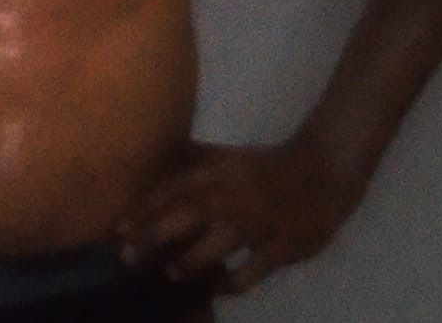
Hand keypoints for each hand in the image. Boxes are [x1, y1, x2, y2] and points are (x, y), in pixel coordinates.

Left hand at [117, 137, 365, 293]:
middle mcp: (232, 196)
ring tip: (169, 272)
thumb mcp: (230, 155)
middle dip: (153, 237)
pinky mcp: (280, 247)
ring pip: (214, 245)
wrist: (323, 171)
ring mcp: (256, 223)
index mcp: (218, 172)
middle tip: (127, 256)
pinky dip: (231, 282)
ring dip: (188, 261)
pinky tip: (217, 288)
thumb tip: (161, 152)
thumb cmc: (267, 165)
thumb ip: (196, 158)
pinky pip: (250, 271)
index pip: (173, 190)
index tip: (118, 228)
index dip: (144, 209)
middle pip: (185, 216)